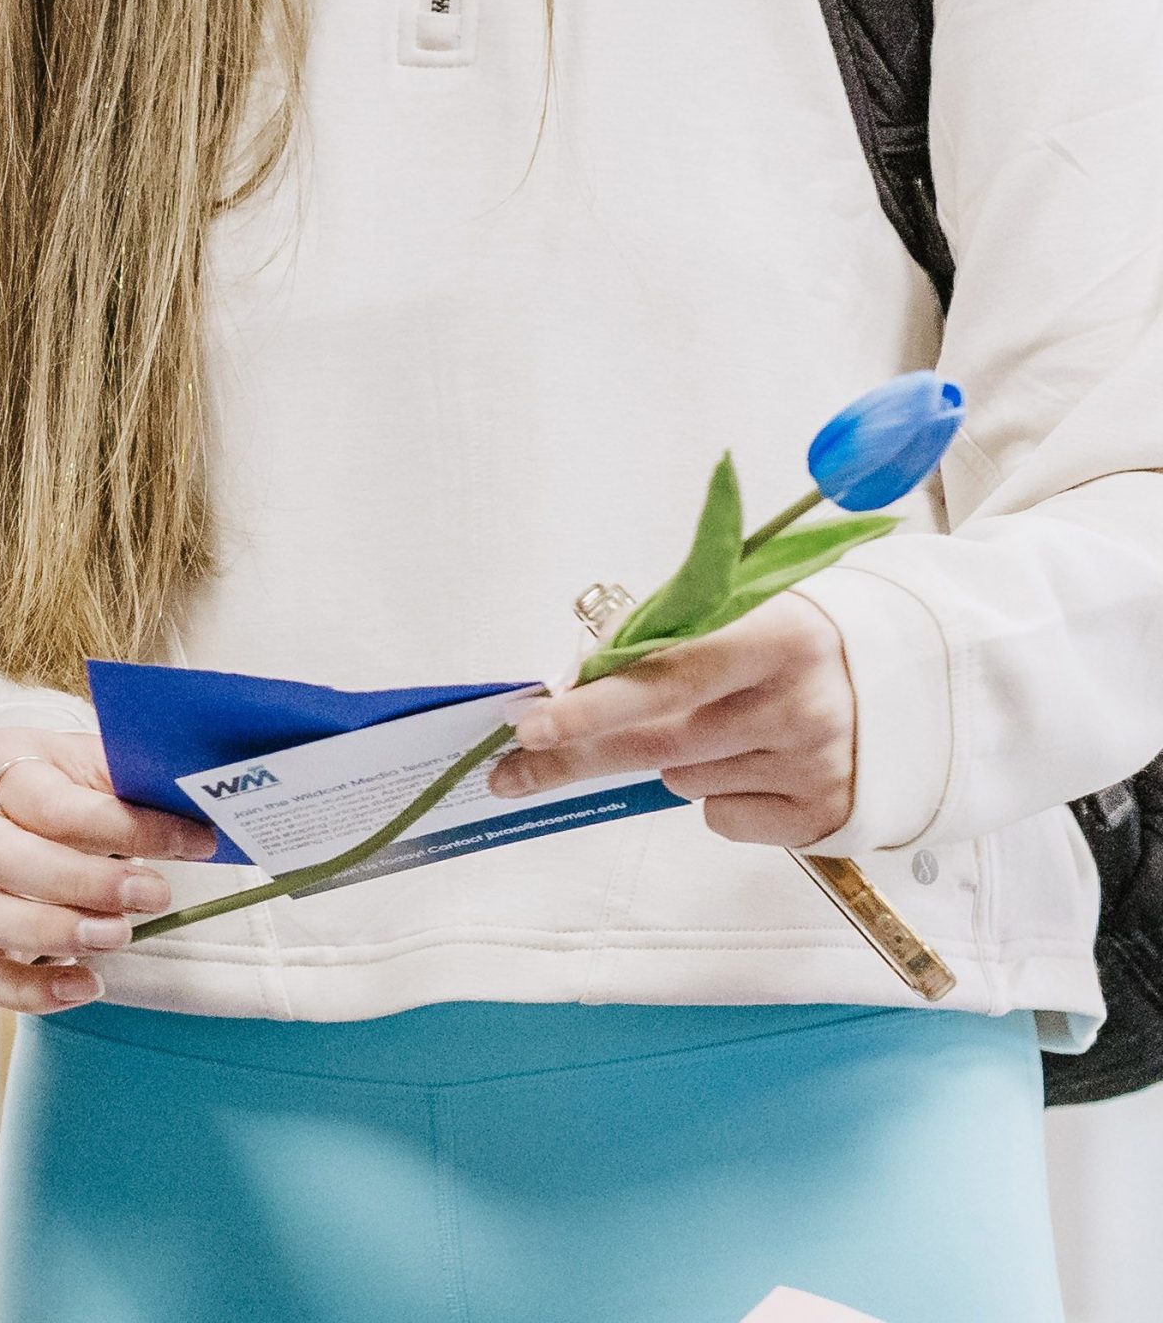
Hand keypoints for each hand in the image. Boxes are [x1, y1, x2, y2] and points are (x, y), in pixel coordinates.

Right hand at [0, 727, 218, 1014]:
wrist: (30, 801)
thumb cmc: (70, 782)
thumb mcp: (98, 762)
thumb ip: (135, 781)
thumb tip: (201, 804)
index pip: (52, 801)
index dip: (123, 826)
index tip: (191, 842)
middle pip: (5, 858)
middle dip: (84, 883)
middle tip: (153, 894)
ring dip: (54, 931)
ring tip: (120, 936)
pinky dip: (32, 990)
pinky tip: (88, 984)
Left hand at [487, 593, 857, 845]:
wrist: (916, 684)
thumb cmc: (804, 639)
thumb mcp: (750, 610)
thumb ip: (673, 639)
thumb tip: (581, 676)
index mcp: (777, 636)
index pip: (665, 676)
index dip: (592, 704)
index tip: (532, 724)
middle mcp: (800, 705)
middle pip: (659, 742)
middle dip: (576, 757)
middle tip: (512, 771)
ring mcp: (816, 767)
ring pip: (683, 780)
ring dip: (672, 758)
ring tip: (724, 724)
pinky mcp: (826, 817)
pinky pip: (723, 817)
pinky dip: (716, 794)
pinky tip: (755, 761)